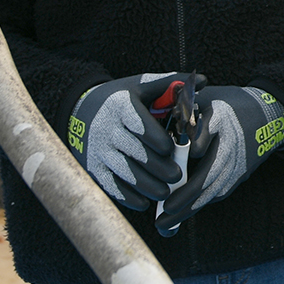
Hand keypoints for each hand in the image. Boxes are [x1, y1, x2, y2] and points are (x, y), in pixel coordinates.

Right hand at [65, 71, 190, 210]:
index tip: (170, 149)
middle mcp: (107, 128)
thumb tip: (203, 81)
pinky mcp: (92, 167)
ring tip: (165, 192)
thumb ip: (172, 84)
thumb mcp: (141, 86)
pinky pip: (110, 185)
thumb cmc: (121, 98)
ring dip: (146, 185)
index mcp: (122, 106)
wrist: (80, 111)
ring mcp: (98, 150)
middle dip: (157, 167)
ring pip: (123, 171)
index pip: (138, 123)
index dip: (154, 138)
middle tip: (177, 176)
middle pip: (133, 151)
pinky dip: (127, 196)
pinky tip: (144, 202)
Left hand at [154, 83, 283, 233]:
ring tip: (163, 225)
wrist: (268, 117)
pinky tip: (178, 217)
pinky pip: (216, 194)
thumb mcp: (207, 99)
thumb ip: (183, 111)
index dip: (191, 148)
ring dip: (187, 209)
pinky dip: (196, 207)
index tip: (173, 162)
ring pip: (211, 191)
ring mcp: (236, 163)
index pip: (204, 136)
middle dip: (185, 195)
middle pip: (208, 173)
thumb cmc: (228, 106)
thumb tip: (153, 125)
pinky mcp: (238, 176)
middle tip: (164, 210)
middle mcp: (230, 144)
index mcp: (220, 118)